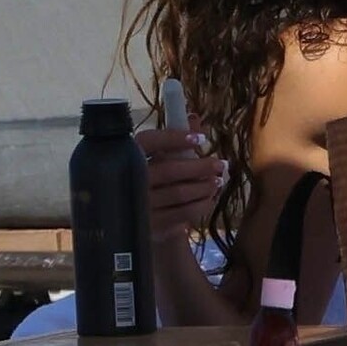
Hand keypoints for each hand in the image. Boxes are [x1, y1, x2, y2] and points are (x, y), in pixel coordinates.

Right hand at [136, 113, 226, 242]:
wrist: (125, 221)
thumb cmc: (143, 182)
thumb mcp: (151, 159)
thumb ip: (171, 139)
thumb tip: (194, 118)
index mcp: (125, 157)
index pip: (149, 142)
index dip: (175, 138)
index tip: (201, 139)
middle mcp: (128, 182)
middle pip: (169, 170)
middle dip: (200, 166)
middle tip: (221, 164)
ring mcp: (138, 206)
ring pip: (179, 193)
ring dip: (204, 187)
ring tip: (218, 181)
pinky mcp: (149, 227)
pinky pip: (182, 215)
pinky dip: (201, 206)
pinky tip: (210, 199)